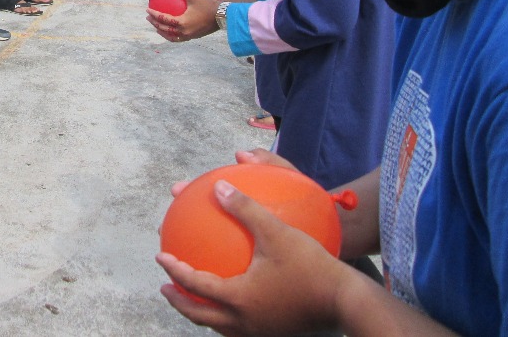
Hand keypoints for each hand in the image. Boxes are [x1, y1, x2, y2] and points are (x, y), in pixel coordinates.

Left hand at [146, 0, 220, 41]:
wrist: (223, 16)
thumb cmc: (208, 4)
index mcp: (182, 22)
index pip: (163, 19)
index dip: (154, 14)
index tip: (147, 10)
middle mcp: (184, 31)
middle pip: (165, 29)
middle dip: (155, 24)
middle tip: (148, 18)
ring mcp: (189, 36)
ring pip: (171, 37)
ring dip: (162, 32)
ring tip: (157, 26)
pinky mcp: (193, 37)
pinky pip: (179, 38)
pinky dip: (172, 35)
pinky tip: (170, 29)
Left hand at [157, 177, 349, 335]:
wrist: (347, 302)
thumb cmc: (311, 265)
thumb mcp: (275, 231)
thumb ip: (245, 208)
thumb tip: (218, 186)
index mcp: (238, 299)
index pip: (195, 286)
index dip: (174, 270)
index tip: (161, 256)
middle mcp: (243, 323)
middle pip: (199, 315)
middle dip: (179, 300)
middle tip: (165, 285)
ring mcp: (258, 333)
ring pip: (218, 325)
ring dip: (201, 310)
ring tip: (193, 295)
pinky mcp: (273, 335)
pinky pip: (238, 327)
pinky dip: (225, 314)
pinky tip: (233, 298)